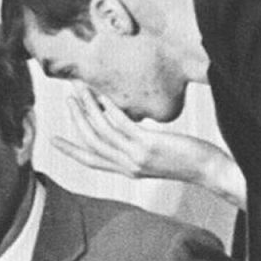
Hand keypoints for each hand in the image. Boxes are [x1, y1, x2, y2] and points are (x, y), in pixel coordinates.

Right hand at [54, 86, 246, 208]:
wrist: (207, 171)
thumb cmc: (187, 160)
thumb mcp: (156, 155)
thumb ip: (138, 146)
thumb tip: (127, 128)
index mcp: (126, 169)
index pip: (91, 161)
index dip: (70, 150)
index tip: (53, 139)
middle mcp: (127, 165)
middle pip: (91, 142)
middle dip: (75, 119)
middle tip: (67, 98)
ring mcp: (136, 156)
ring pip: (101, 131)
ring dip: (87, 108)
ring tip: (79, 89)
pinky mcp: (148, 146)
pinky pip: (121, 125)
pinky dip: (108, 109)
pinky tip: (102, 96)